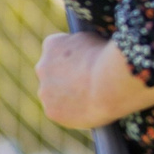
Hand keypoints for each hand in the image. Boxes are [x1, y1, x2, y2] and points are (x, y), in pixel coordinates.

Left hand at [37, 31, 153, 127]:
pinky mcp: (51, 111)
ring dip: (66, 96)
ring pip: (54, 95)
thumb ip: (82, 46)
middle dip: (65, 78)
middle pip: (52, 74)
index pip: (57, 51)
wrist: (111, 81)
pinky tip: (86, 111)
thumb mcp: (95, 40)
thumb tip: (84, 52)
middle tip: (86, 84)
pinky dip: (71, 113)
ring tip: (89, 99)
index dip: (73, 59)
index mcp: (52, 45)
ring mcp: (44, 91)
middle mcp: (42, 67)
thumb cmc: (109, 58)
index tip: (84, 65)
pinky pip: (60, 112)